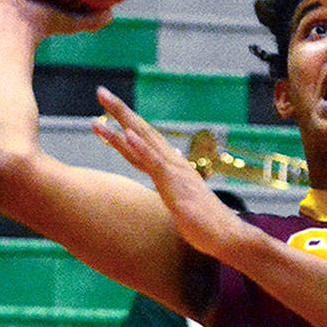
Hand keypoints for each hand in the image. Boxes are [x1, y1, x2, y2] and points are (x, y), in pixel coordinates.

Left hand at [93, 87, 246, 257]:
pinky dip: (140, 147)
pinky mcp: (176, 185)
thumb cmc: (204, 224)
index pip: (144, 141)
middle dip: (120, 111)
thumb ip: (172, 191)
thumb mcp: (181, 204)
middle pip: (142, 131)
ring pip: (145, 140)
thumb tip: (166, 186)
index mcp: (171, 167)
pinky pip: (155, 163)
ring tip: (106, 103)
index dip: (124, 125)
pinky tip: (127, 133)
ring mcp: (174, 172)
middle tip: (101, 91)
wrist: (226, 236)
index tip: (104, 113)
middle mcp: (172, 163)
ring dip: (124, 120)